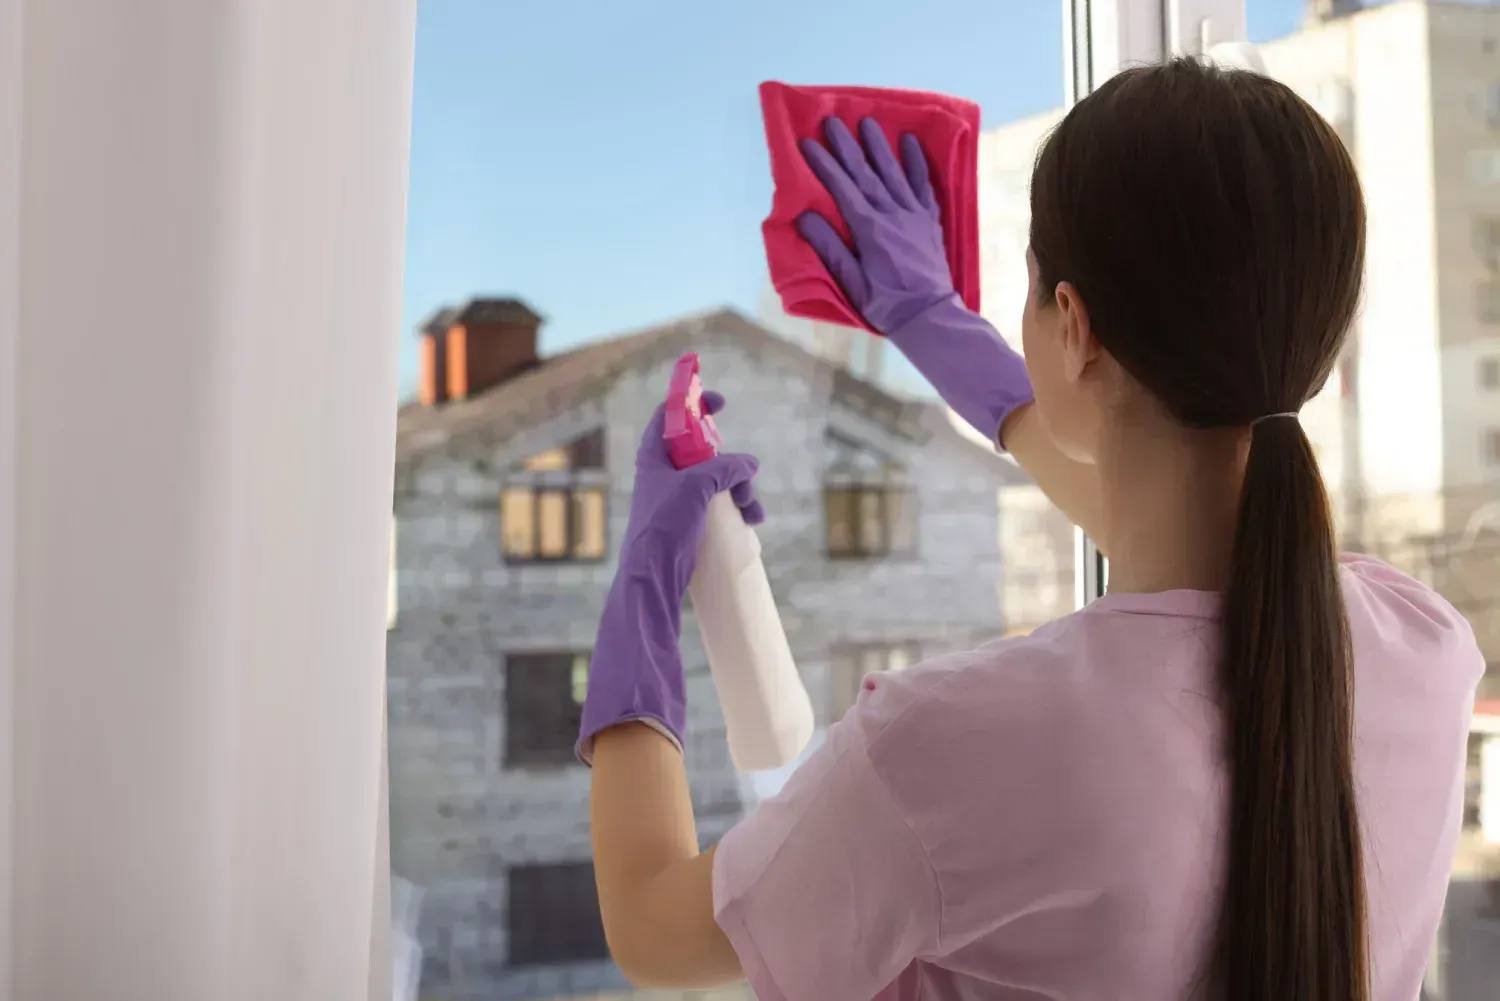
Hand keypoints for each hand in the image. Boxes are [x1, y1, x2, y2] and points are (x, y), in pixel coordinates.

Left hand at [622, 390, 763, 566]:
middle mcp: (666, 471)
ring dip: (740, 489)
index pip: (670, 415)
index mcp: (654, 455)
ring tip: (750, 510)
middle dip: (731, 463)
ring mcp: (679, 494)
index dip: (693, 402)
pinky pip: (719, 501)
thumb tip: (750, 463)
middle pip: (704, 449)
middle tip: (744, 476)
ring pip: (718, 478)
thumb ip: (725, 468)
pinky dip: (736, 506)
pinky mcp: (691, 516)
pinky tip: (751, 520)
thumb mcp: (697, 486)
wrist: (654, 572)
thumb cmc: (665, 523)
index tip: (719, 402)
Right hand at [797, 117, 956, 336]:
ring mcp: (914, 214)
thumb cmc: (885, 303)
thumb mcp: (852, 282)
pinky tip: (910, 142)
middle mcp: (892, 214)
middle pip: (865, 173)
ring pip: (893, 172)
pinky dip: (917, 162)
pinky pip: (923, 184)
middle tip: (832, 120)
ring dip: (879, 146)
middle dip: (846, 146)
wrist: (929, 315)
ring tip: (867, 121)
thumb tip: (805, 216)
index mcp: (869, 229)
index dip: (824, 164)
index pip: (842, 188)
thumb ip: (830, 248)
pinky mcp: (929, 220)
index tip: (807, 142)